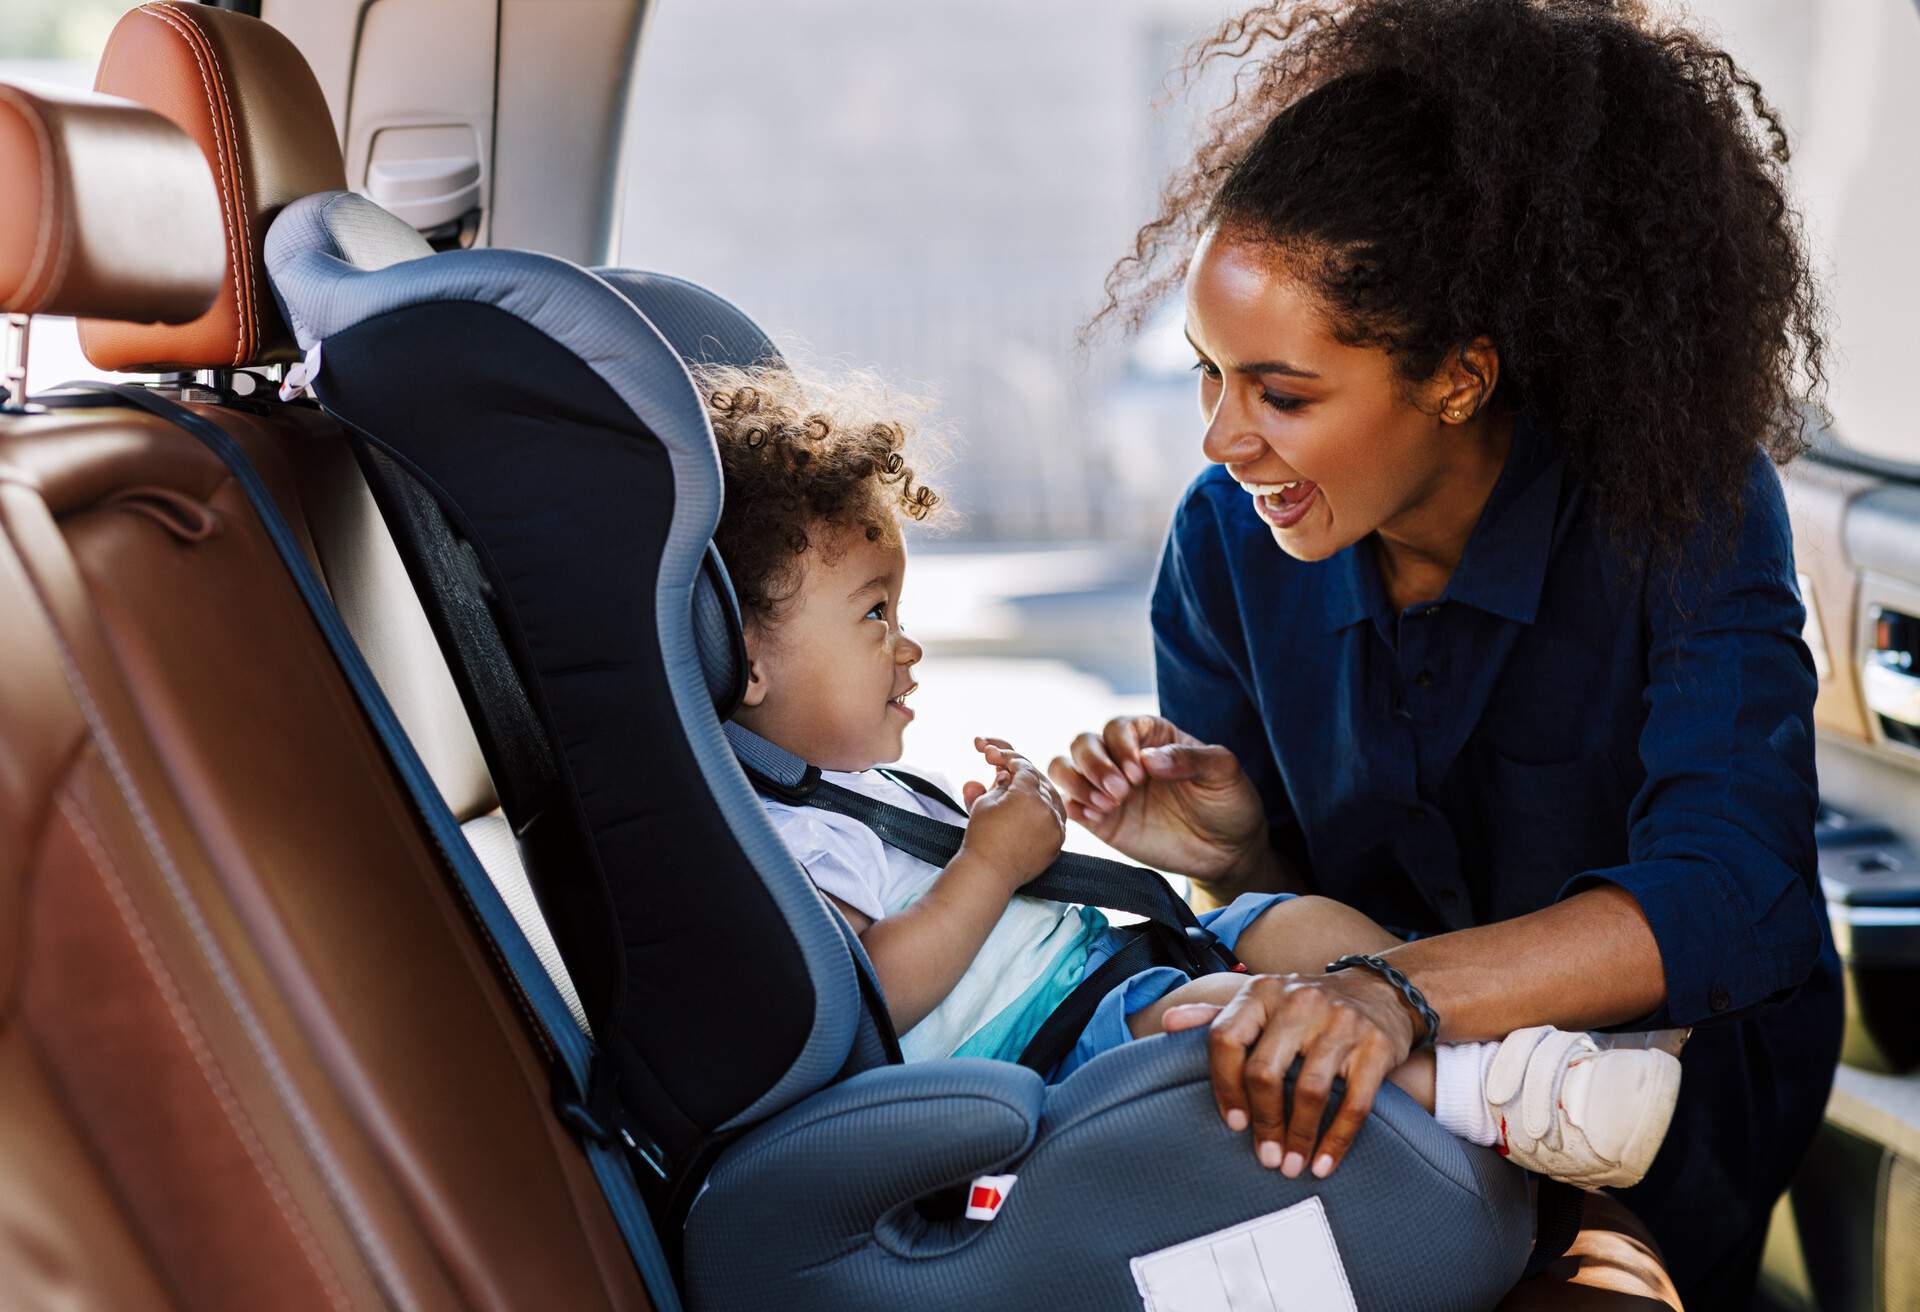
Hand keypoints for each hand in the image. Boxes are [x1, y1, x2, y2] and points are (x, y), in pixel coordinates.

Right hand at [958, 737, 1065, 884]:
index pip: (1024, 768)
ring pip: (1051, 798)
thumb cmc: (981, 838)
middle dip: (1023, 774)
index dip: (1009, 759)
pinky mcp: (1058, 843)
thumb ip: (999, 784)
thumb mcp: (985, 802)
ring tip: (1017, 791)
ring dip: (1036, 790)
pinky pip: (1056, 818)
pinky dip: (1045, 811)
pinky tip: (1030, 810)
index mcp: (1028, 795)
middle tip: (1006, 773)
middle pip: (1040, 781)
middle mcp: (1047, 809)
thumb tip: (1006, 776)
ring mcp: (1056, 827)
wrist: (988, 874)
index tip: (996, 758)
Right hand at [1047, 715, 1269, 890]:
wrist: (1228, 851)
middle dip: (1095, 764)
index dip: (1120, 745)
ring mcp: (1108, 789)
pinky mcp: (1100, 820)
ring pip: (1065, 767)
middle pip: (1083, 743)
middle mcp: (1123, 758)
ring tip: (1105, 803)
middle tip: (1121, 792)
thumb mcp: (1223, 772)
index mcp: (1152, 737)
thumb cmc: (1229, 802)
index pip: (1117, 726)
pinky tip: (1098, 817)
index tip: (1140, 773)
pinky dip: (1073, 806)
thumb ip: (1189, 758)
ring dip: (1077, 781)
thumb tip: (1148, 758)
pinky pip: (1069, 804)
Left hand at [1161, 969, 1416, 1179]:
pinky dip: (1337, 1141)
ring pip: (1310, 1092)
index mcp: (1262, 992)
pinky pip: (1354, 1104)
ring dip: (1298, 1137)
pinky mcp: (1375, 1047)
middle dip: (1262, 1122)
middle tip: (1266, 1156)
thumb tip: (1167, 1023)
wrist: (1380, 990)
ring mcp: (1340, 1023)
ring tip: (1292, 1166)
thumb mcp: (1261, 1000)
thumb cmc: (1305, 1006)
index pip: (1226, 1039)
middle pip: (1265, 1072)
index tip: (1233, 1123)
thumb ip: (1215, 1015)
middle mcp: (1299, 1001)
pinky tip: (1323, 1163)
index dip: (1224, 1086)